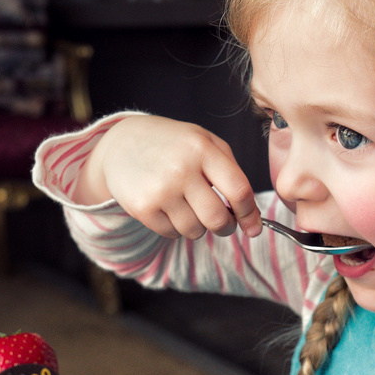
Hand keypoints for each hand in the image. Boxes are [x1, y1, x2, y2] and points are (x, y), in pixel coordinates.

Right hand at [80, 116, 261, 239]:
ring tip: (189, 206)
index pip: (238, 190)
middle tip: (224, 223)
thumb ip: (231, 170)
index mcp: (202, 149)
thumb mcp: (204, 141)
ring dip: (198, 226)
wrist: (121, 143)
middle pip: (217, 219)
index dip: (250, 214)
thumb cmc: (172, 144)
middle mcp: (181, 169)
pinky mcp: (142, 208)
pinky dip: (176, 227)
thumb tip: (250, 213)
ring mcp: (160, 190)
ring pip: (195, 230)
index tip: (253, 226)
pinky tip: (169, 208)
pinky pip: (172, 234)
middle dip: (226, 227)